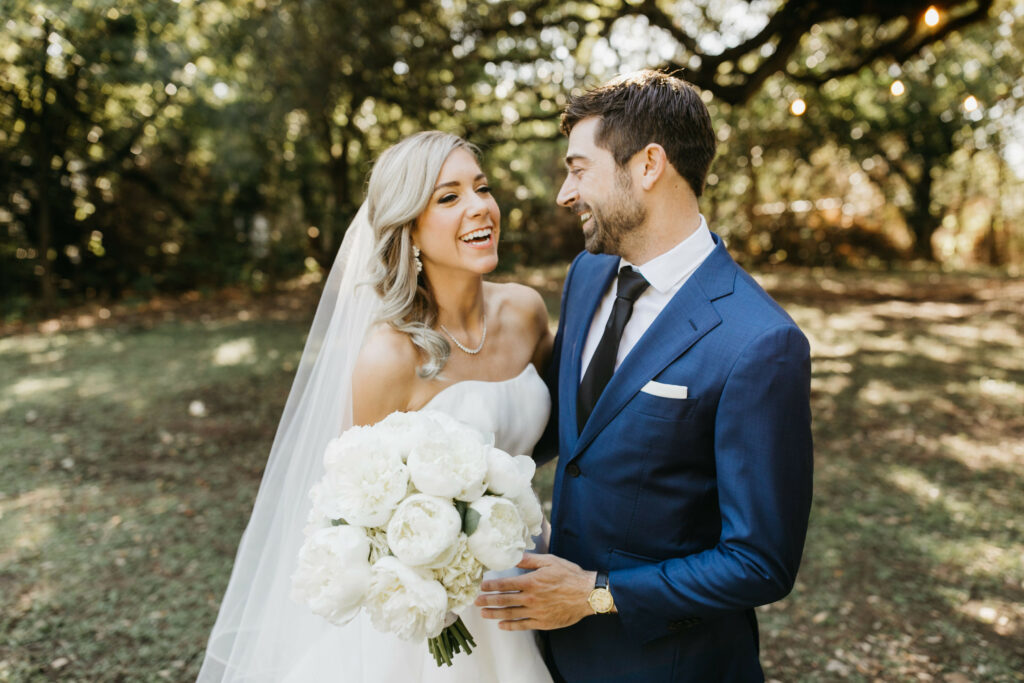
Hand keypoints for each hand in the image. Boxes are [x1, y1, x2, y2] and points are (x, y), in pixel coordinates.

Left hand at [475, 553, 596, 630]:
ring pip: (511, 614)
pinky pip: (522, 625)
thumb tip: (513, 556)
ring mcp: (536, 612)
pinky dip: (510, 625)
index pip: (505, 584)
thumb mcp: (549, 561)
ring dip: (495, 614)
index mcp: (531, 582)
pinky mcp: (543, 622)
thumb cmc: (569, 575)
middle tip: (476, 602)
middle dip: (488, 601)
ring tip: (484, 614)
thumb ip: (529, 560)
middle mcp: (531, 598)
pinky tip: (501, 625)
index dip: (491, 586)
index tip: (481, 586)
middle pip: (504, 600)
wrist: (587, 594)